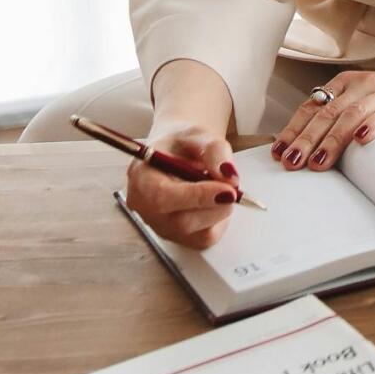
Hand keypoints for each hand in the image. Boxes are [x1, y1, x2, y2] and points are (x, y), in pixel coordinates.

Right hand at [125, 118, 239, 249]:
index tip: (227, 190)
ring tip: (218, 187)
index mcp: (141, 176)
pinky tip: (213, 201)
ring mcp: (158, 226)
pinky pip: (203, 239)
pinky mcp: (176, 238)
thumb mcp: (199, 134)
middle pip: (180, 222)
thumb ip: (214, 150)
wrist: (180, 154)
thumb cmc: (184, 144)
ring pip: (195, 234)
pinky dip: (217, 221)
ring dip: (218, 212)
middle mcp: (144, 207)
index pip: (163, 197)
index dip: (197, 197)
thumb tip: (229, 175)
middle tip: (233, 188)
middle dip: (215, 206)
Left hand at [272, 55, 374, 171]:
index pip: (312, 106)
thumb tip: (309, 148)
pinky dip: (372, 126)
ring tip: (318, 162)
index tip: (277, 151)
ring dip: (332, 140)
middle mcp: (362, 85)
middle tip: (290, 162)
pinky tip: (362, 140)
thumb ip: (342, 116)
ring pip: (350, 116)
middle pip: (326, 113)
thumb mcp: (367, 101)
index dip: (293, 129)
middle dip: (305, 139)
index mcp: (347, 84)